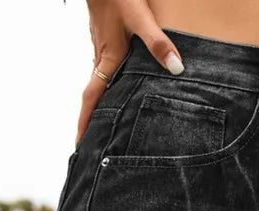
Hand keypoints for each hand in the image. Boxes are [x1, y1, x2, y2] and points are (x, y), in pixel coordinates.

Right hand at [77, 0, 184, 144]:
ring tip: (107, 121)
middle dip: (92, 120)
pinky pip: (105, 66)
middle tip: (92, 143)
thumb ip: (158, 44)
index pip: (92, 98)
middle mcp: (101, 56)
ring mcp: (101, 46)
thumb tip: (177, 69)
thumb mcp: (140, 17)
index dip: (86, 123)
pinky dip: (108, 82)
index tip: (81, 145)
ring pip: (100, 80)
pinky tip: (118, 85)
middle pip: (94, 95)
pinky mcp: (104, 36)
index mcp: (108, 58)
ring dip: (100, 101)